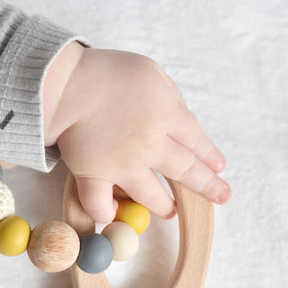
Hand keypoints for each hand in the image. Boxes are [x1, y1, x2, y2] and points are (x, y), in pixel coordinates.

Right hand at [43, 42, 231, 223]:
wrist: (67, 85)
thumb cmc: (108, 73)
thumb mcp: (150, 72)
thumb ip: (170, 96)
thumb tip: (179, 115)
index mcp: (166, 116)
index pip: (196, 141)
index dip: (210, 156)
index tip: (219, 167)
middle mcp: (150, 146)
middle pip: (185, 170)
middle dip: (207, 186)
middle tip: (221, 196)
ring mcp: (122, 165)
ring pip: (151, 195)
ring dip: (164, 206)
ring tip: (171, 212)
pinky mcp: (93, 175)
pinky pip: (99, 203)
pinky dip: (105, 213)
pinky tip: (111, 215)